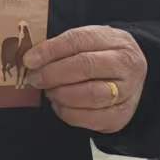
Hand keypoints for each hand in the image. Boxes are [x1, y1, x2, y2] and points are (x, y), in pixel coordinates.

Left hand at [23, 26, 147, 134]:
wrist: (129, 76)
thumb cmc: (100, 56)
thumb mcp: (88, 42)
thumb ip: (62, 47)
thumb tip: (31, 59)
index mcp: (116, 40)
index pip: (78, 41)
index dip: (50, 50)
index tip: (29, 60)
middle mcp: (127, 65)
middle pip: (86, 67)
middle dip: (53, 74)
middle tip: (35, 79)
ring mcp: (128, 92)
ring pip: (90, 95)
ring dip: (61, 94)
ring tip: (49, 91)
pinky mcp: (121, 115)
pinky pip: (91, 118)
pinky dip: (68, 112)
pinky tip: (60, 104)